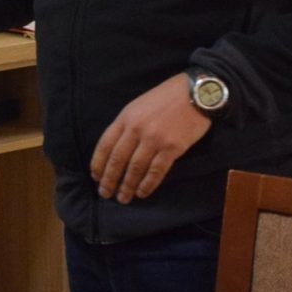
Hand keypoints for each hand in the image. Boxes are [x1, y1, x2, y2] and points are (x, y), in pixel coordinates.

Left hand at [89, 73, 211, 203]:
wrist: (195, 93)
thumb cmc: (165, 98)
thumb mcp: (138, 105)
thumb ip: (126, 125)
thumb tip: (115, 149)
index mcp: (126, 117)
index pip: (105, 144)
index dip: (98, 163)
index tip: (95, 177)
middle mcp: (137, 129)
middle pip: (118, 159)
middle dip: (110, 179)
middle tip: (105, 193)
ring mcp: (154, 139)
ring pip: (135, 168)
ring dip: (127, 186)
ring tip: (123, 198)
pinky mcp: (172, 148)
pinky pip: (156, 171)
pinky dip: (147, 184)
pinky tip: (142, 192)